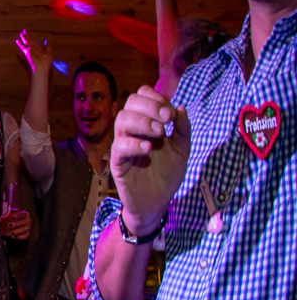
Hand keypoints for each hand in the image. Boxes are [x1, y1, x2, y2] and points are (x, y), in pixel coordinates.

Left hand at [0, 207, 32, 239]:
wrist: (17, 223)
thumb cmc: (14, 218)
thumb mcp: (9, 215)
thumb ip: (4, 216)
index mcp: (25, 214)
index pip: (23, 214)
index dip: (18, 216)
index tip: (12, 217)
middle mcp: (28, 221)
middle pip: (24, 222)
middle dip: (16, 224)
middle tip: (9, 225)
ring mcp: (28, 227)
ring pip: (24, 229)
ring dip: (18, 231)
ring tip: (11, 233)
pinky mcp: (27, 233)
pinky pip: (25, 236)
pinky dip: (20, 237)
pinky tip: (15, 237)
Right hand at [15, 28, 50, 75]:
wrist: (41, 68)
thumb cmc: (46, 63)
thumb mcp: (49, 53)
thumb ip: (48, 47)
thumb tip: (47, 40)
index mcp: (38, 49)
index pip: (34, 42)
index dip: (32, 37)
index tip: (30, 33)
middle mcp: (33, 49)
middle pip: (29, 41)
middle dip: (27, 35)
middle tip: (25, 29)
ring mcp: (29, 50)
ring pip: (26, 42)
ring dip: (23, 37)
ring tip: (21, 33)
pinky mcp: (26, 52)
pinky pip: (22, 47)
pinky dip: (20, 44)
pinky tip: (17, 40)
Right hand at [111, 85, 189, 232]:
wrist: (158, 203)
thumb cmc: (166, 175)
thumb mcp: (182, 150)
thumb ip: (182, 129)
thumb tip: (180, 107)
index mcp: (146, 124)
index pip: (141, 97)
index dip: (155, 98)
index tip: (170, 113)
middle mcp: (132, 131)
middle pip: (129, 104)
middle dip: (150, 107)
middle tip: (166, 120)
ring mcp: (123, 146)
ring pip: (122, 121)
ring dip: (143, 122)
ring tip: (160, 134)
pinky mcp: (117, 163)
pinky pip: (119, 147)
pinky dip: (134, 144)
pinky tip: (148, 149)